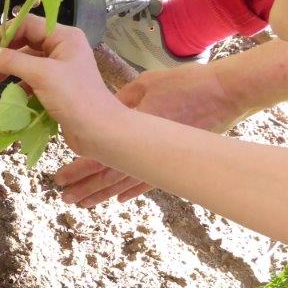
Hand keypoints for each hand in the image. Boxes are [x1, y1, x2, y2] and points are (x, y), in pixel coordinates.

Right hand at [0, 15, 125, 156]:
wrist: (98, 131)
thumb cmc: (75, 98)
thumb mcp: (41, 75)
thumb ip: (13, 61)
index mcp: (64, 36)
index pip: (28, 24)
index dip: (5, 33)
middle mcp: (63, 47)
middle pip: (27, 40)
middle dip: (7, 52)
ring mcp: (61, 67)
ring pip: (29, 60)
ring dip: (12, 68)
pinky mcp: (57, 86)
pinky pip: (33, 77)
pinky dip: (21, 83)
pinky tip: (12, 93)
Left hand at [55, 63, 249, 206]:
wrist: (227, 93)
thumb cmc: (186, 84)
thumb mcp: (145, 85)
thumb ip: (120, 102)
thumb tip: (101, 114)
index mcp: (135, 129)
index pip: (100, 156)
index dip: (78, 170)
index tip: (60, 178)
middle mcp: (146, 150)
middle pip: (109, 176)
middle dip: (85, 188)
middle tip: (64, 197)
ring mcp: (162, 159)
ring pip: (125, 183)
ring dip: (102, 194)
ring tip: (83, 203)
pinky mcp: (175, 162)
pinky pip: (149, 182)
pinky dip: (131, 190)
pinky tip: (118, 198)